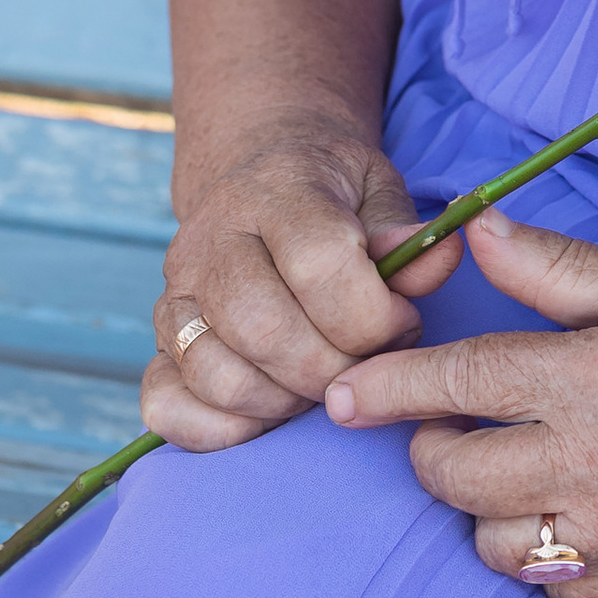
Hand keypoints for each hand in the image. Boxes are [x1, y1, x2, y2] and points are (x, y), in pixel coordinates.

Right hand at [141, 125, 462, 452]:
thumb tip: (438, 261)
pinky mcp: (159, 339)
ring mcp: (177, 292)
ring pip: (216, 374)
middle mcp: (213, 239)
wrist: (257, 169)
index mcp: (278, 191)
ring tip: (321, 384)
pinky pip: (165, 404)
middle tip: (364, 370)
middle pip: (264, 328)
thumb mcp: (378, 187)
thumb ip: (405, 234)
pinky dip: (219, 428)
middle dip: (331, 370)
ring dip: (282, 401)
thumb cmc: (330, 191)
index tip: (401, 323)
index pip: (318, 264)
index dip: (371, 315)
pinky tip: (269, 410)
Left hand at [322, 209, 597, 597]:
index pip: (453, 386)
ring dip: (483, 508)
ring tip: (509, 472)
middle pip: (455, 476)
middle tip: (447, 426)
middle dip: (431, 449)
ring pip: (494, 544)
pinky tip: (562, 519)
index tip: (335, 397)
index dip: (383, 390)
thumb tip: (475, 234)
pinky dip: (542, 557)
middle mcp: (593, 464)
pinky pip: (557, 587)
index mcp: (588, 375)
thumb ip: (556, 268)